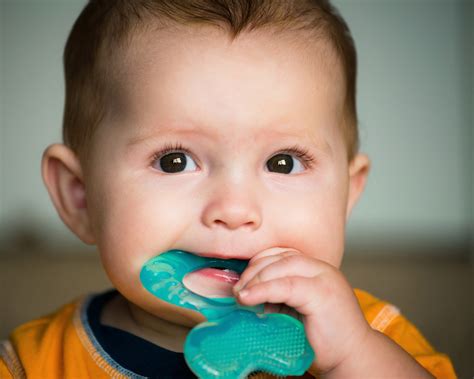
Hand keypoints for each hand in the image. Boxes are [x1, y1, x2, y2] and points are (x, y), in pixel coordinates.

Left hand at [233, 247, 371, 373]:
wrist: (352, 359)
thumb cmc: (323, 339)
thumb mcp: (296, 309)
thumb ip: (279, 297)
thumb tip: (248, 293)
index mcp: (316, 270)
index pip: (282, 254)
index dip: (259, 263)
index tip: (244, 281)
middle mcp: (321, 269)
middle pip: (280, 257)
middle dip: (254, 271)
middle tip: (238, 290)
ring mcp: (323, 279)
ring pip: (282, 266)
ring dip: (256, 279)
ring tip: (241, 296)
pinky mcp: (321, 293)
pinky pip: (286, 286)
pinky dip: (263, 290)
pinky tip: (248, 299)